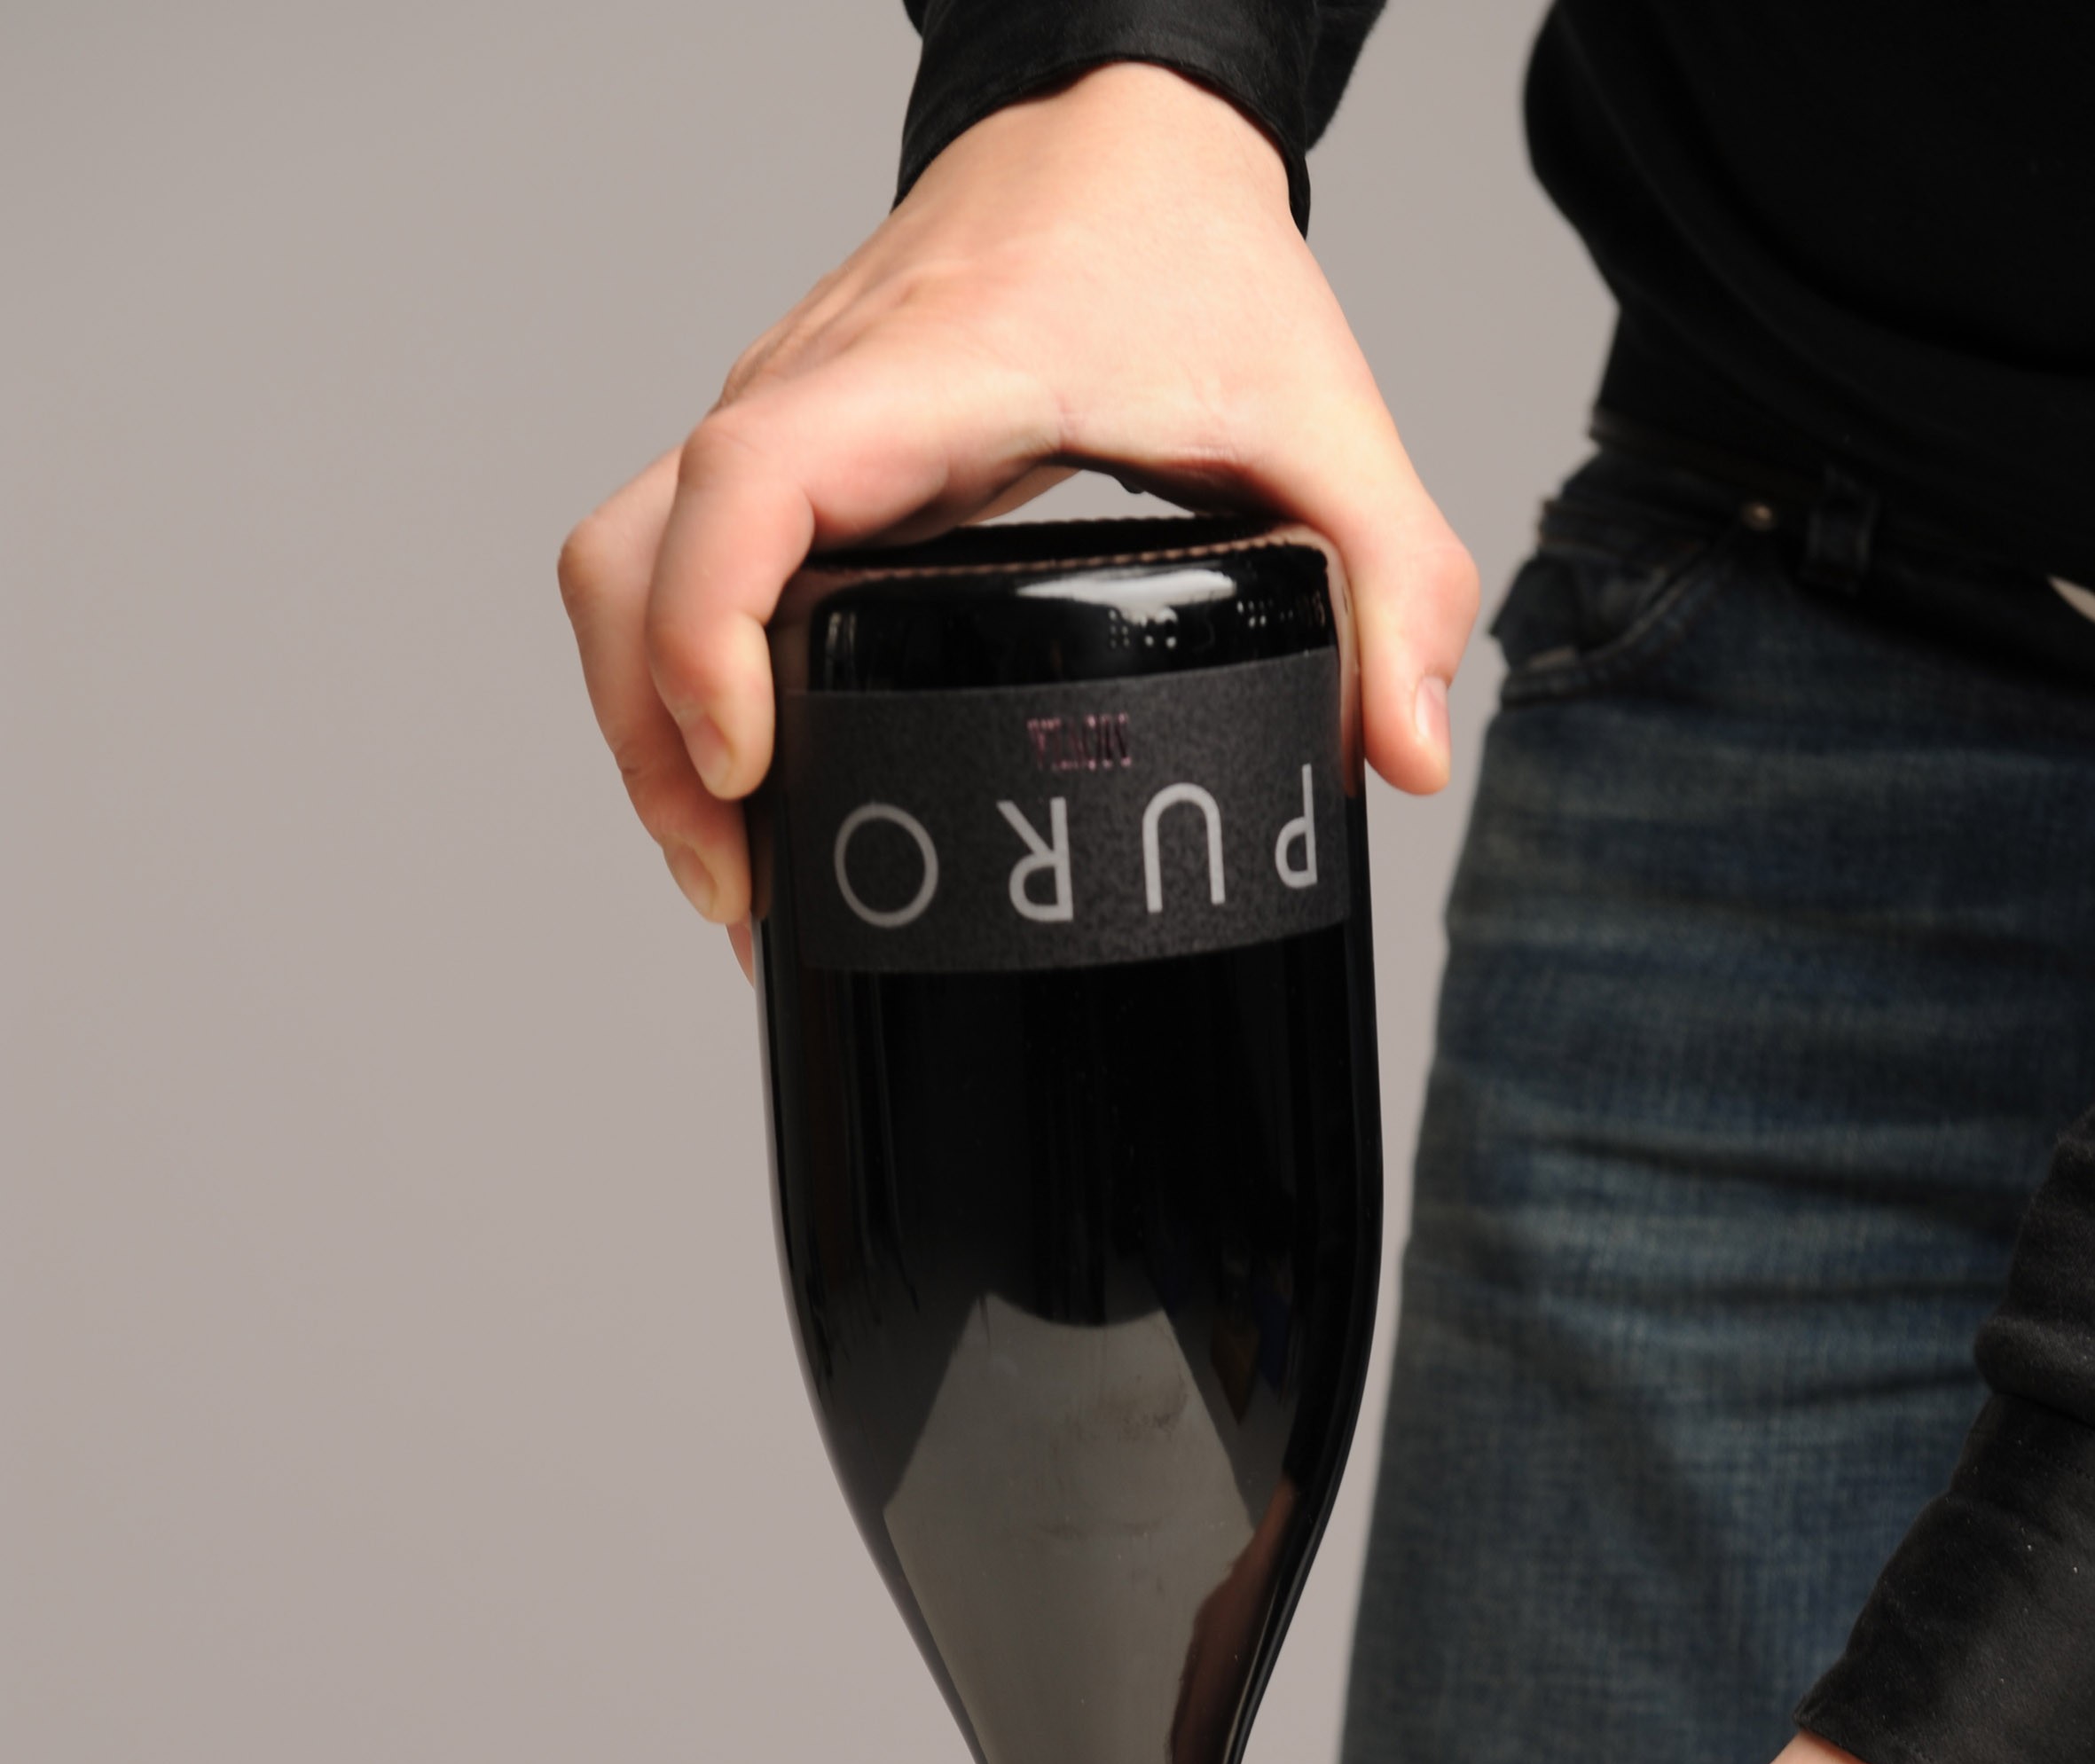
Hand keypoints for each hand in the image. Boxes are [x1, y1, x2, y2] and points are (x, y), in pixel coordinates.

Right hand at [556, 61, 1476, 969]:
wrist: (1119, 135)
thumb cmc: (1193, 263)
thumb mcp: (1321, 418)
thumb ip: (1392, 579)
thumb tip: (1399, 752)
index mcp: (923, 379)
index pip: (746, 486)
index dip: (707, 630)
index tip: (751, 764)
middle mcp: (813, 394)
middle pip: (630, 558)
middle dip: (654, 742)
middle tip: (746, 889)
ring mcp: (778, 421)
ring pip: (622, 567)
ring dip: (644, 727)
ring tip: (738, 877)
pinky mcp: (778, 456)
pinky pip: (667, 565)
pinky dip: (672, 681)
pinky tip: (747, 792)